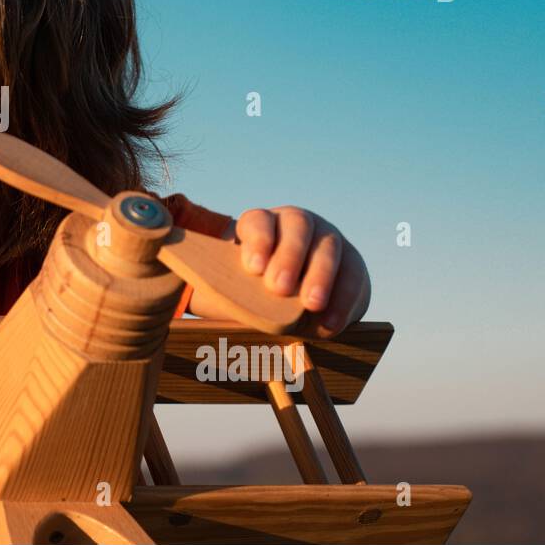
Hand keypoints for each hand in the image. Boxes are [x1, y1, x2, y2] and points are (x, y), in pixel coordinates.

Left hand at [193, 206, 370, 336]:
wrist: (293, 301)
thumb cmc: (251, 293)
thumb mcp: (233, 286)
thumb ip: (218, 287)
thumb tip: (190, 292)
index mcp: (262, 225)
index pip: (258, 221)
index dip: (257, 240)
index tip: (252, 267)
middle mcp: (297, 224)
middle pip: (297, 227)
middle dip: (289, 256)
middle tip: (279, 288)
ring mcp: (327, 239)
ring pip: (328, 247)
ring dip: (320, 276)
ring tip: (310, 305)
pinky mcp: (353, 262)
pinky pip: (354, 275)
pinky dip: (344, 298)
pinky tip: (330, 323)